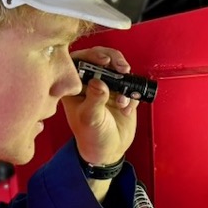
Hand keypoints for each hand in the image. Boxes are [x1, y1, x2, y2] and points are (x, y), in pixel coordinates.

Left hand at [63, 46, 138, 165]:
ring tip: (126, 93)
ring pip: (117, 68)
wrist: (109, 151)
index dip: (91, 56)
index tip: (103, 61)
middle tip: (121, 68)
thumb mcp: (90, 119)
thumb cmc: (91, 137)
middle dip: (113, 60)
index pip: (79, 60)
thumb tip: (99, 82)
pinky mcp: (123, 93)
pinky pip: (130, 84)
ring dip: (125, 77)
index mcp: (74, 86)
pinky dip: (132, 93)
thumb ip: (94, 100)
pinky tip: (127, 107)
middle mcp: (90, 83)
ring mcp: (108, 87)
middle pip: (101, 58)